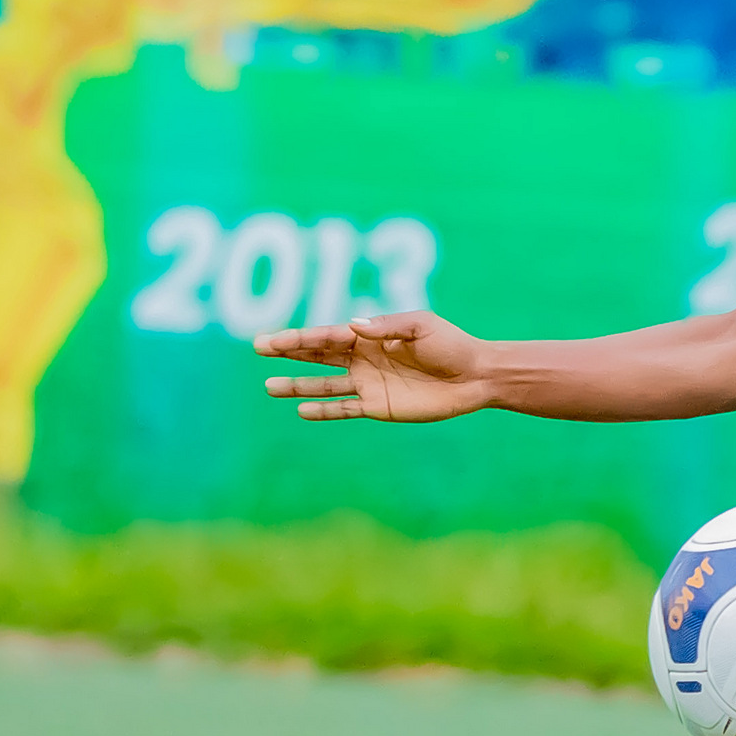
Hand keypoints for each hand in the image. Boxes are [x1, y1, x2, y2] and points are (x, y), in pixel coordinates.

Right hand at [257, 312, 491, 422]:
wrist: (476, 376)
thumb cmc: (451, 345)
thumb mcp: (421, 327)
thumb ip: (387, 327)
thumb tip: (353, 325)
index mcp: (371, 335)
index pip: (329, 335)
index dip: (302, 336)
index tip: (276, 338)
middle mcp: (364, 358)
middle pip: (318, 354)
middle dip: (289, 351)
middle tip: (259, 347)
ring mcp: (369, 383)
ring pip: (325, 383)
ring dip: (298, 384)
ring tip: (270, 386)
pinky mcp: (380, 406)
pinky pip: (345, 408)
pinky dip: (324, 409)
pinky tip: (302, 410)